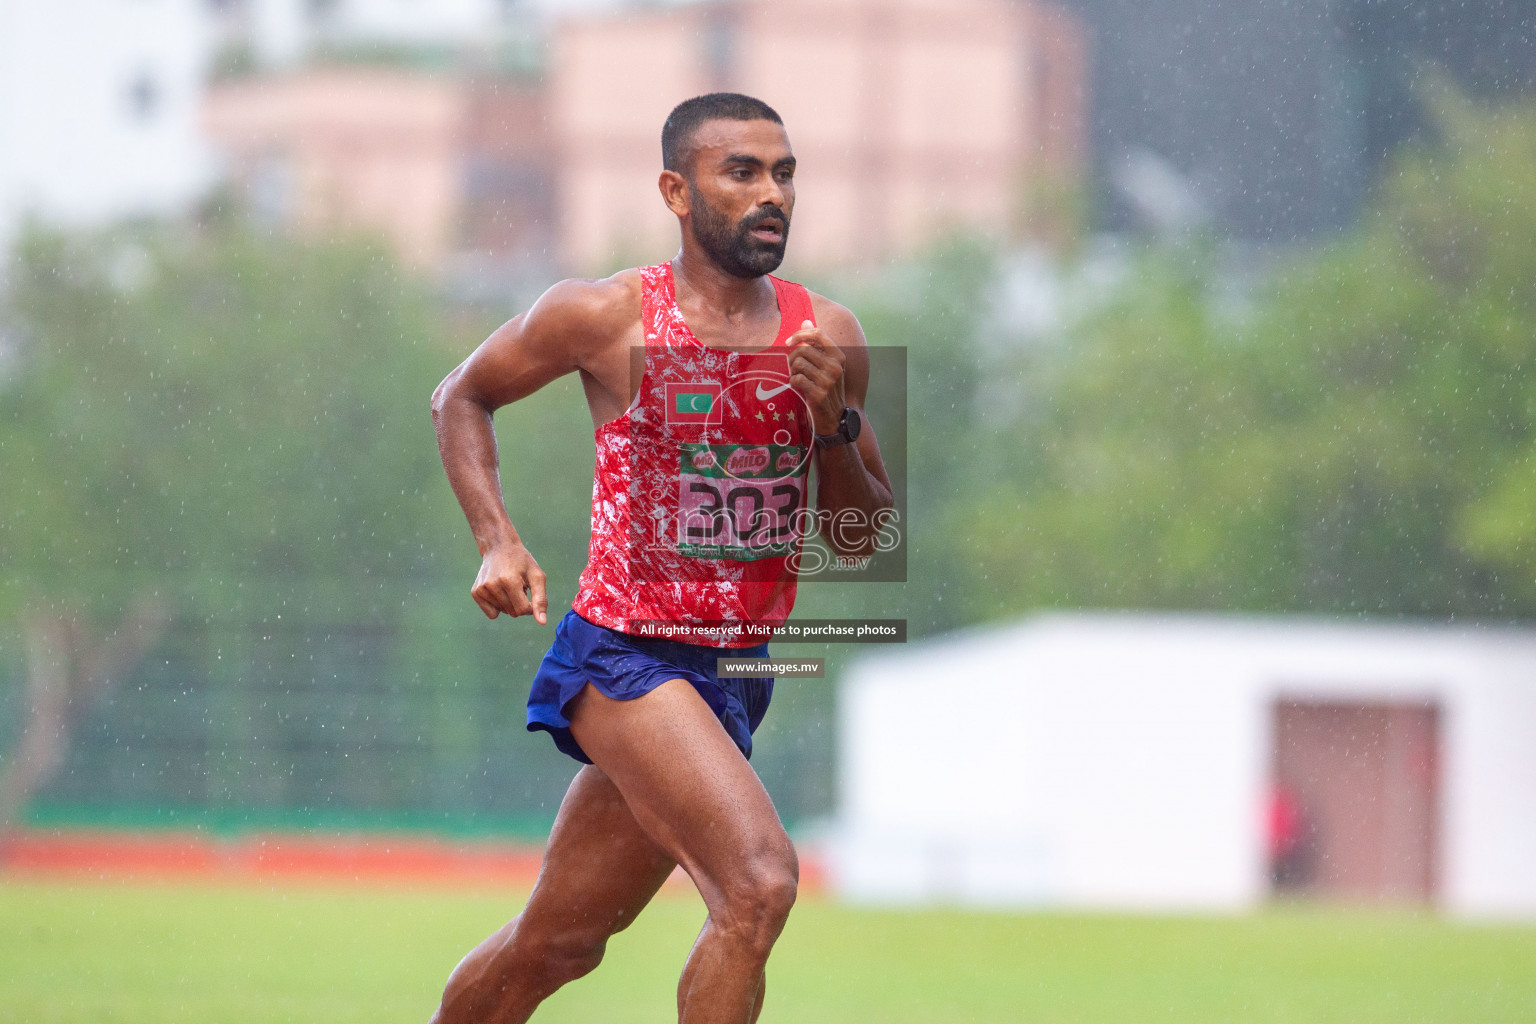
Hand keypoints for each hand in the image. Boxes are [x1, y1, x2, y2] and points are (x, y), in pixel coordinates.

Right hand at [471, 542, 548, 623]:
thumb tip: (542, 622)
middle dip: (520, 604)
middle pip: (513, 613)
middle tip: (518, 587)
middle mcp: (492, 585)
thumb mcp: (537, 576)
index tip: (530, 593)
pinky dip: (498, 606)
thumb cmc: (521, 562)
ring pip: (503, 612)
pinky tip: (499, 591)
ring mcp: (482, 589)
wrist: (499, 547)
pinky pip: (491, 613)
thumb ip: (541, 599)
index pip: (523, 610)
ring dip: (509, 603)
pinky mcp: (475, 592)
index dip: (530, 606)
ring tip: (508, 586)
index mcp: (509, 581)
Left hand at [787, 319, 846, 435]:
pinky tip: (798, 387)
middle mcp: (836, 366)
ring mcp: (828, 381)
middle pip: (803, 350)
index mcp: (839, 355)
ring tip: (798, 378)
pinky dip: (793, 382)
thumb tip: (805, 321)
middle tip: (793, 368)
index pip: (818, 333)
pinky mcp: (819, 393)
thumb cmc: (827, 388)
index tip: (789, 342)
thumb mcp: (826, 364)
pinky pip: (796, 379)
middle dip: (792, 358)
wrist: (834, 418)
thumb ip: (816, 343)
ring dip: (792, 372)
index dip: (800, 334)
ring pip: (797, 364)